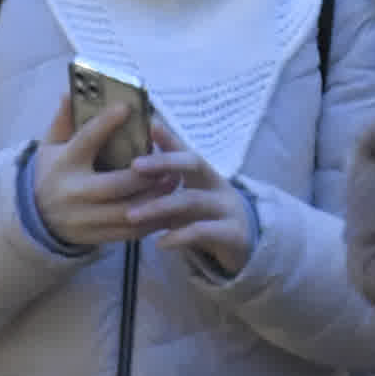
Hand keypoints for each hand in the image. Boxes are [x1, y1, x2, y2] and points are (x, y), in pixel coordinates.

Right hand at [28, 91, 164, 252]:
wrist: (37, 219)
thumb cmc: (53, 173)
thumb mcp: (50, 145)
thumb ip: (63, 121)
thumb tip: (70, 92)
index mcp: (64, 165)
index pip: (86, 141)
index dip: (106, 123)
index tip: (127, 107)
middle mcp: (74, 193)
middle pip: (117, 184)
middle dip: (147, 174)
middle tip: (168, 160)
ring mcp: (86, 219)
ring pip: (129, 212)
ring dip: (155, 198)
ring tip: (173, 182)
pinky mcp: (97, 236)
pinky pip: (131, 233)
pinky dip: (152, 220)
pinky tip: (166, 206)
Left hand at [126, 128, 252, 279]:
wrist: (244, 243)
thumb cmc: (208, 213)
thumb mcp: (190, 193)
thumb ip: (168, 173)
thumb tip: (143, 140)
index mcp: (206, 173)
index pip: (186, 149)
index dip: (168, 141)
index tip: (145, 132)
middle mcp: (218, 185)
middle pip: (194, 164)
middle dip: (162, 163)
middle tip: (133, 167)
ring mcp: (227, 208)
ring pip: (192, 200)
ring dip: (159, 206)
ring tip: (130, 215)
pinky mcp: (233, 234)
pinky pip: (203, 232)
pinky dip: (179, 237)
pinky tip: (159, 243)